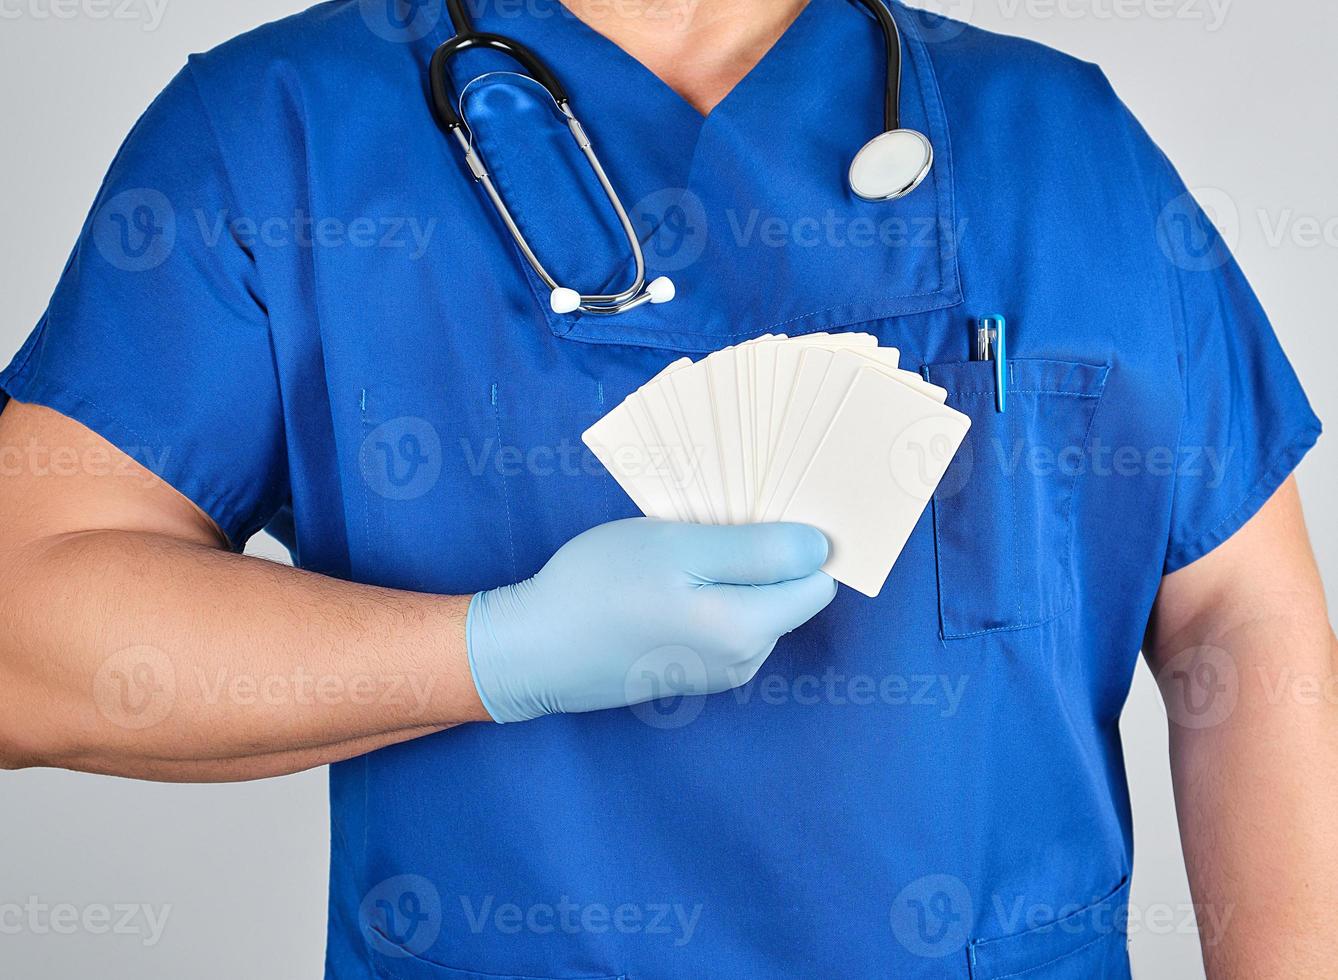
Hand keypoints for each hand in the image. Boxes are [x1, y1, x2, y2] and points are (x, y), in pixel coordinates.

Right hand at [466, 519, 837, 722]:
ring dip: (732, 574)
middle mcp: (746, 659)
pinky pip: (725, 623)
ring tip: (679, 551)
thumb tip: (820, 549)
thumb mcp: (679, 548)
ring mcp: (720, 671)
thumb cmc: (600, 588)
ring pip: (755, 606)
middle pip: (787, 593)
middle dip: (762, 555)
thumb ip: (758, 550)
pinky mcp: (693, 671)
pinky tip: (666, 581)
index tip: (761, 510)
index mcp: (750, 629)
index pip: (816, 579)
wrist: (534, 650)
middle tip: (707, 524)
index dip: (798, 539)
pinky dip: (709, 596)